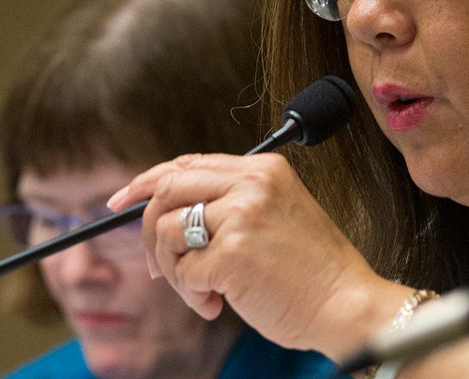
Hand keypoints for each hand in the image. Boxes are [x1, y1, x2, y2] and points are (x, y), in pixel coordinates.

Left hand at [106, 152, 396, 356]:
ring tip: (203, 293)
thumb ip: (233, 203)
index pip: (188, 164)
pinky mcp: (232, 254)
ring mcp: (241, 216)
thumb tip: (169, 211)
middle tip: (157, 266)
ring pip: (166, 232)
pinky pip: (182, 272)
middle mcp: (251, 184)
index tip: (121, 201)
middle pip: (167, 189)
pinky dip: (192, 294)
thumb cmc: (313, 271)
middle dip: (147, 230)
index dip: (148, 182)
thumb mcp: (277, 215)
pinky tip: (218, 305)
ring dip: (173, 271)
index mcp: (264, 169)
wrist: (347, 303)